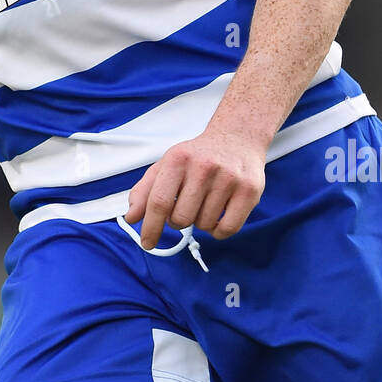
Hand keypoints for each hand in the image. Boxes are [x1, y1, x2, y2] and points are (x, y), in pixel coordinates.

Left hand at [124, 129, 265, 248]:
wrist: (237, 138)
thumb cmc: (198, 156)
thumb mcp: (167, 165)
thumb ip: (145, 191)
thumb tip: (132, 218)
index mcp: (178, 159)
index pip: (159, 202)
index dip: (151, 227)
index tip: (147, 243)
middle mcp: (204, 166)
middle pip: (181, 219)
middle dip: (178, 222)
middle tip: (185, 208)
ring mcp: (229, 178)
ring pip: (204, 225)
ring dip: (200, 222)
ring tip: (205, 203)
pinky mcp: (249, 190)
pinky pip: (228, 229)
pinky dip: (219, 231)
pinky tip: (218, 216)